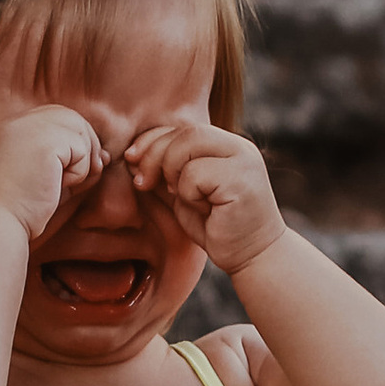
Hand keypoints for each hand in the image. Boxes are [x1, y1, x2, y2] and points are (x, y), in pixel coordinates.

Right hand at [0, 103, 106, 243]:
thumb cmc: (16, 213)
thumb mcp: (43, 181)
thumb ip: (68, 163)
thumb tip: (103, 154)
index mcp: (7, 131)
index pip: (51, 120)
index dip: (70, 143)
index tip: (76, 173)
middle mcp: (16, 122)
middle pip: (68, 118)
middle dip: (84, 147)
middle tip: (82, 179)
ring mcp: (28, 127)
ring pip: (78, 130)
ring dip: (81, 162)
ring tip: (62, 186)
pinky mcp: (44, 140)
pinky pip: (81, 149)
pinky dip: (78, 173)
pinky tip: (57, 187)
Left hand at [122, 120, 287, 278]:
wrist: (253, 257)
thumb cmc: (217, 227)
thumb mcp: (184, 192)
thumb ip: (167, 170)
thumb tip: (132, 154)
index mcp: (227, 146)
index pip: (184, 128)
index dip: (153, 139)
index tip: (131, 159)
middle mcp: (239, 148)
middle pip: (186, 132)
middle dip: (154, 155)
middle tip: (142, 183)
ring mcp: (244, 162)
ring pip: (187, 147)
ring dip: (173, 176)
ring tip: (185, 198)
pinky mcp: (241, 181)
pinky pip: (194, 174)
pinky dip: (188, 194)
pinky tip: (204, 209)